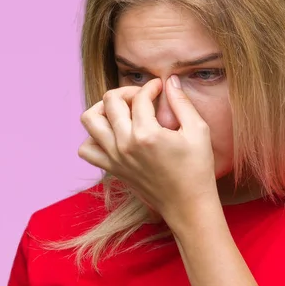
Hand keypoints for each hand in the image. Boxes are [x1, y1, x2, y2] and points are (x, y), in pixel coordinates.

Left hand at [78, 76, 219, 225]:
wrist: (188, 205)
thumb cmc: (197, 169)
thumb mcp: (198, 131)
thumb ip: (182, 102)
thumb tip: (170, 80)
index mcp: (147, 134)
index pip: (140, 97)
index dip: (152, 87)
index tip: (161, 88)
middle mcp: (125, 144)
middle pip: (110, 101)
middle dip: (127, 91)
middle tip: (142, 97)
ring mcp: (115, 158)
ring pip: (90, 120)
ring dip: (103, 109)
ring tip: (121, 112)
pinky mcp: (113, 169)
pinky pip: (87, 149)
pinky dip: (94, 138)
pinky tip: (113, 135)